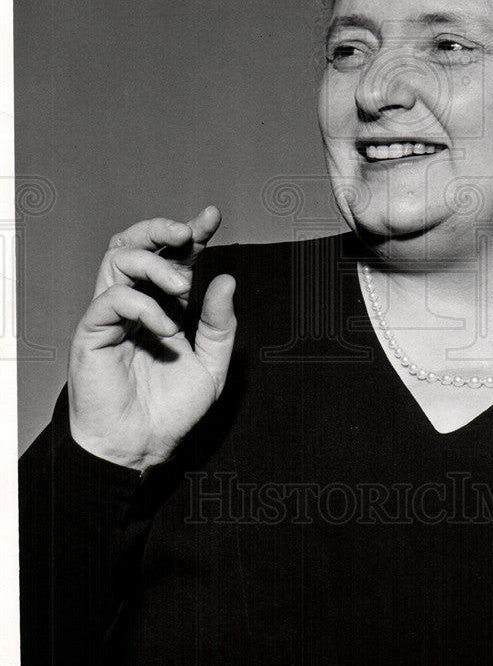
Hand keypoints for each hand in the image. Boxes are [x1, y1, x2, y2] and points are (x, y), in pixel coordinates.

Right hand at [67, 205, 235, 470]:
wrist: (142, 448)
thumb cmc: (171, 410)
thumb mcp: (210, 364)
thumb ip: (219, 324)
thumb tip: (226, 279)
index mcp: (163, 306)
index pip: (173, 258)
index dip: (191, 234)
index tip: (212, 217)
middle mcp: (135, 304)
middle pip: (133, 244)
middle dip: (160, 229)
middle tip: (188, 233)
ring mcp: (111, 316)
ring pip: (116, 259)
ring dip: (154, 263)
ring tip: (182, 287)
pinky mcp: (93, 333)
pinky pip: (111, 300)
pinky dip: (143, 305)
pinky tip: (166, 327)